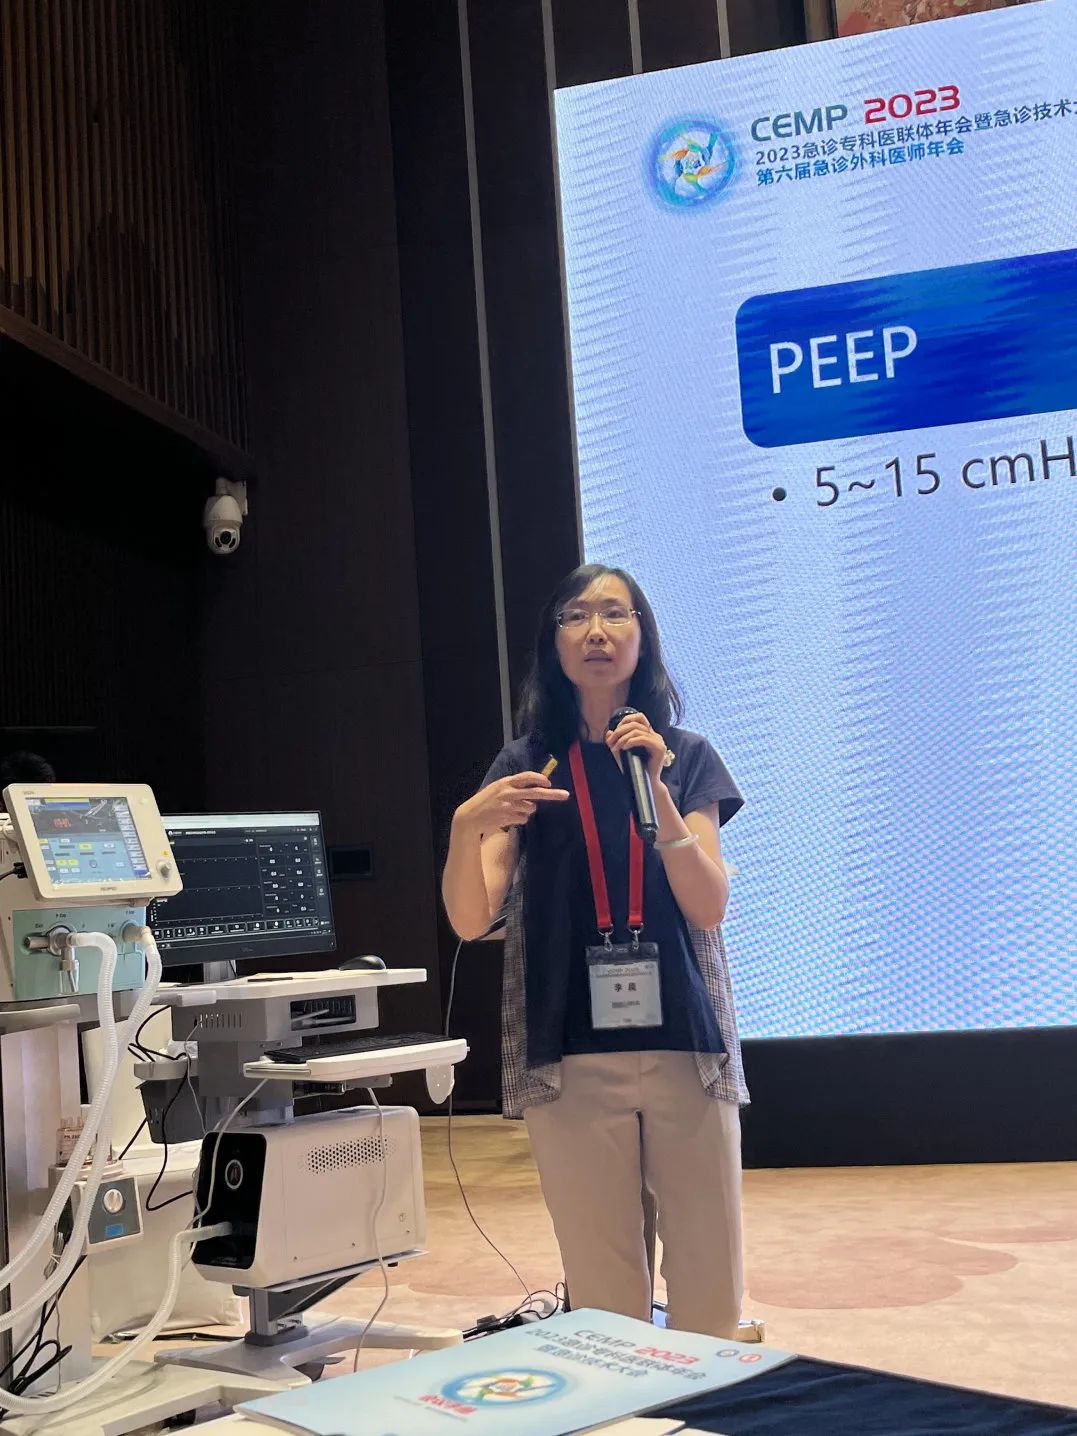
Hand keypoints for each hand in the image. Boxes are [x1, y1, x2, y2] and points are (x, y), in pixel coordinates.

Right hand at [453, 771, 568, 836]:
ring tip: (511, 810)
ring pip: (530, 808)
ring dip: (526, 810)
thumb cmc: (487, 801)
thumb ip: (514, 787)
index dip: (539, 779)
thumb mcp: (498, 788)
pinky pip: (523, 819)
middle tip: (566, 795)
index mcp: (505, 782)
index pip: (526, 777)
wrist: (470, 816)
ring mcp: (508, 806)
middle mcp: (508, 793)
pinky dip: (519, 819)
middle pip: (535, 793)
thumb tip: (536, 788)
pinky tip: (507, 818)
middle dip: (552, 794)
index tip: (549, 783)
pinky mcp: (508, 818)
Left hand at [606, 712, 666, 786]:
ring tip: (616, 748)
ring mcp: (659, 741)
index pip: (639, 717)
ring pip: (638, 731)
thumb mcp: (621, 753)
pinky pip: (644, 739)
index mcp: (649, 734)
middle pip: (635, 723)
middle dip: (619, 731)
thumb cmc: (634, 769)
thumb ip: (615, 742)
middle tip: (610, 742)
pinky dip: (631, 741)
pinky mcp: (660, 748)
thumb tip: (608, 732)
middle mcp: (655, 735)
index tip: (614, 734)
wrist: (644, 784)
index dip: (625, 721)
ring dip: (623, 738)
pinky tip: (624, 747)